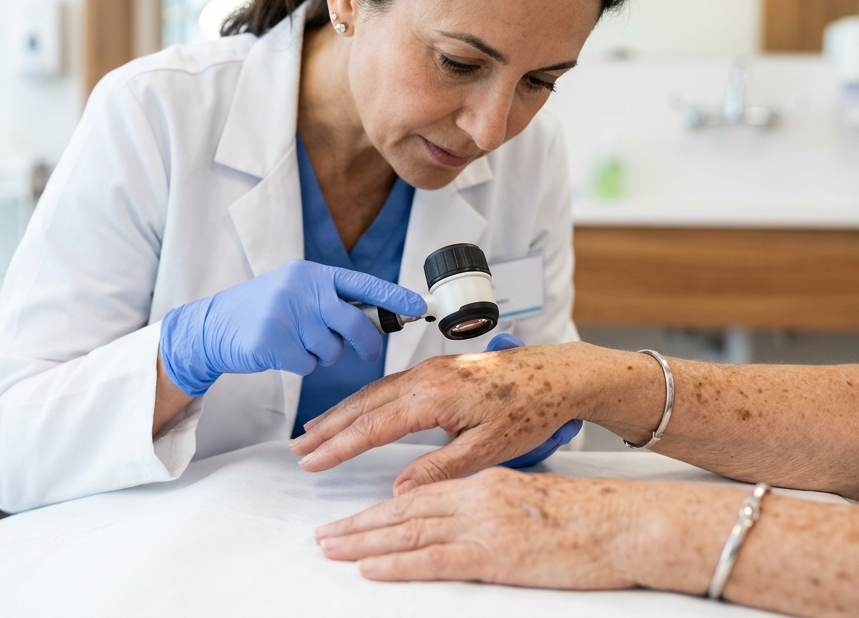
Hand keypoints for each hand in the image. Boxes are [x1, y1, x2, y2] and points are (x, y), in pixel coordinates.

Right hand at [159, 260, 426, 396]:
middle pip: (355, 323)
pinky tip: (281, 352)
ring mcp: (286, 313)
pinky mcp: (272, 340)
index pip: (364, 284)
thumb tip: (378, 319)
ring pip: (332, 349)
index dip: (394, 297)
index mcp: (312, 274)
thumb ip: (331, 301)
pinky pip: (308, 364)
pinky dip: (299, 364)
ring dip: (320, 354)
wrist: (211, 326)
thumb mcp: (295, 292)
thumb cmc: (262, 311)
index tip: (420, 307)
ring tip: (296, 342)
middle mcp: (302, 288)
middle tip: (366, 352)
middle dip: (365, 343)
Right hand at [292, 341, 613, 494]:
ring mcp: (432, 369)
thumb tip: (400, 489)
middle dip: (328, 427)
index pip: (372, 425)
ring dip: (342, 412)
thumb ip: (440, 468)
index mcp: (434, 395)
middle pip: (364, 404)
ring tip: (316, 430)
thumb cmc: (531, 408)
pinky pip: (390, 384)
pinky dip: (365, 400)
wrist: (559, 373)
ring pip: (374, 391)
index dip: (338, 446)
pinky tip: (357, 410)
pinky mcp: (439, 369)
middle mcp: (426, 376)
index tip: (313, 461)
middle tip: (298, 446)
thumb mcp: (488, 448)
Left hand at [314, 468, 643, 588]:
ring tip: (333, 549)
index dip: (378, 508)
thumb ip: (489, 504)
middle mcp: (477, 497)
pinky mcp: (497, 554)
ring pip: (409, 531)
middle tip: (324, 536)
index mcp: (484, 482)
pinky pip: (435, 558)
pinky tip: (371, 567)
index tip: (351, 520)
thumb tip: (459, 519)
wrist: (626, 522)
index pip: (418, 494)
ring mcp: (485, 525)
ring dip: (364, 541)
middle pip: (403, 510)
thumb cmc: (588, 517)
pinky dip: (398, 563)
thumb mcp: (528, 499)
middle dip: (358, 524)